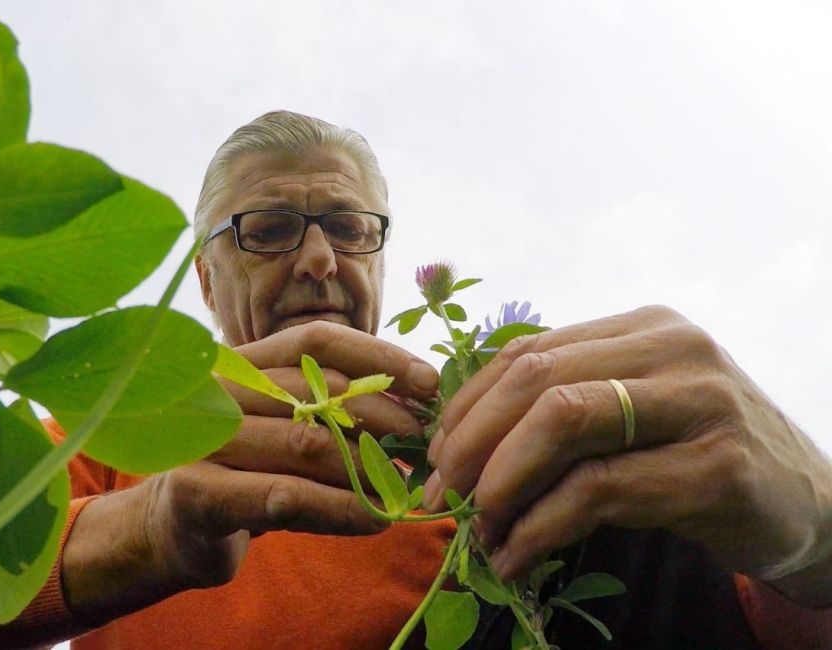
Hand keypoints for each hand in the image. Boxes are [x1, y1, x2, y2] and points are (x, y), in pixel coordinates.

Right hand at [64, 321, 439, 622]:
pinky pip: (285, 496)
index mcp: (241, 361)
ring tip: (408, 484)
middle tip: (426, 443)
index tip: (429, 382)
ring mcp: (202, 440)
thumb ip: (331, 403)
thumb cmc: (246, 470)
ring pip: (306, 445)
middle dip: (384, 418)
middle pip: (317, 392)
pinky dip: (339, 508)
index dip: (377, 355)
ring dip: (369, 468)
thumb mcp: (284, 423)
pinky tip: (375, 519)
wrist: (171, 527)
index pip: (315, 341)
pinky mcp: (198, 493)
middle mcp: (217, 390)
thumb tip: (419, 392)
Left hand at [423, 306, 831, 604]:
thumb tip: (456, 438)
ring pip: (562, 421)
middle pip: (536, 378)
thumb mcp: (634, 414)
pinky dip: (540, 526)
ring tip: (476, 525)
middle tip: (442, 493)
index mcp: (643, 327)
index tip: (436, 454)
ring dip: (501, 480)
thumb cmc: (701, 455)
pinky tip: (517, 554)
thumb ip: (564, 405)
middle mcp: (674, 349)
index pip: (527, 350)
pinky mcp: (719, 469)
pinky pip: (599, 491)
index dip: (468, 404)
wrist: (809, 505)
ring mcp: (702, 404)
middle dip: (471, 440)